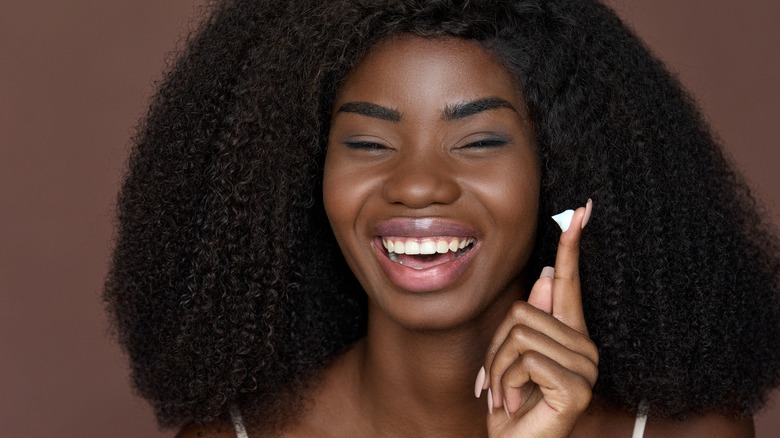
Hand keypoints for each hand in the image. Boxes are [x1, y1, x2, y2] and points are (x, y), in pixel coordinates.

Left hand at [478, 200, 597, 437]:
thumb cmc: (512, 403)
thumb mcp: (512, 356)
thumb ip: (532, 319)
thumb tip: (547, 276)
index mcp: (568, 335)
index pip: (570, 282)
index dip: (572, 246)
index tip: (581, 210)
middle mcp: (584, 347)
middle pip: (523, 311)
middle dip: (497, 348)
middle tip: (500, 382)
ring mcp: (585, 367)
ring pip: (520, 333)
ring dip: (499, 367)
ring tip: (508, 394)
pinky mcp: (577, 385)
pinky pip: (525, 358)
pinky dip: (506, 382)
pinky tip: (515, 403)